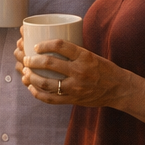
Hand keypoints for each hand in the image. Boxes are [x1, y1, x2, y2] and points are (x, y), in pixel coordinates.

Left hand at [18, 36, 133, 107]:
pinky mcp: (73, 100)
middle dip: (32, 60)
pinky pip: (50, 98)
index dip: (43, 44)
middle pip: (49, 63)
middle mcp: (79, 71)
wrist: (118, 89)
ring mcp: (75, 87)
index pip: (59, 45)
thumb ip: (73, 52)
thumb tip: (49, 45)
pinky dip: (37, 93)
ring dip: (31, 77)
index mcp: (84, 56)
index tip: (35, 45)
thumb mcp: (91, 55)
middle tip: (25, 58)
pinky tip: (31, 88)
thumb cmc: (103, 69)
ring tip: (25, 72)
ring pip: (46, 83)